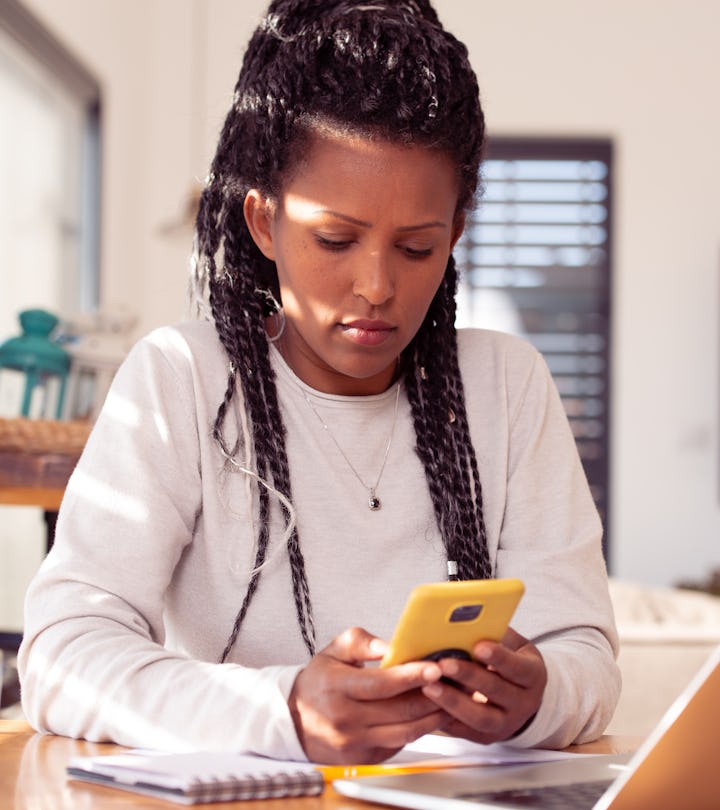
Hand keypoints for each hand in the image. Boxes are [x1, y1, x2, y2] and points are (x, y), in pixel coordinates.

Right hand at [288, 627, 445, 763]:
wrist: (295, 720)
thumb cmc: (319, 681)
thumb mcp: (333, 651)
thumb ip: (362, 641)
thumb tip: (391, 646)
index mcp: (337, 687)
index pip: (381, 684)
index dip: (411, 675)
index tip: (434, 666)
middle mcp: (346, 718)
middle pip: (400, 709)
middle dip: (433, 693)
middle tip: (454, 679)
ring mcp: (356, 742)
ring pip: (406, 731)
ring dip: (434, 714)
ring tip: (452, 697)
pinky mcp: (365, 757)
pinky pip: (401, 743)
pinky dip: (420, 729)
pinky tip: (432, 714)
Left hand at [421, 627, 546, 743]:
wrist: (521, 696)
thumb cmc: (511, 660)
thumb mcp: (513, 645)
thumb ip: (496, 634)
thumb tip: (467, 620)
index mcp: (532, 676)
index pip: (518, 667)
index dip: (499, 657)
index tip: (478, 646)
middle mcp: (523, 703)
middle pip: (496, 691)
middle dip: (469, 677)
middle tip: (444, 664)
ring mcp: (506, 724)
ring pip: (480, 717)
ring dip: (453, 702)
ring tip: (429, 686)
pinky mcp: (486, 737)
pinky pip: (464, 731)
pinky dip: (444, 718)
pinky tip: (427, 704)